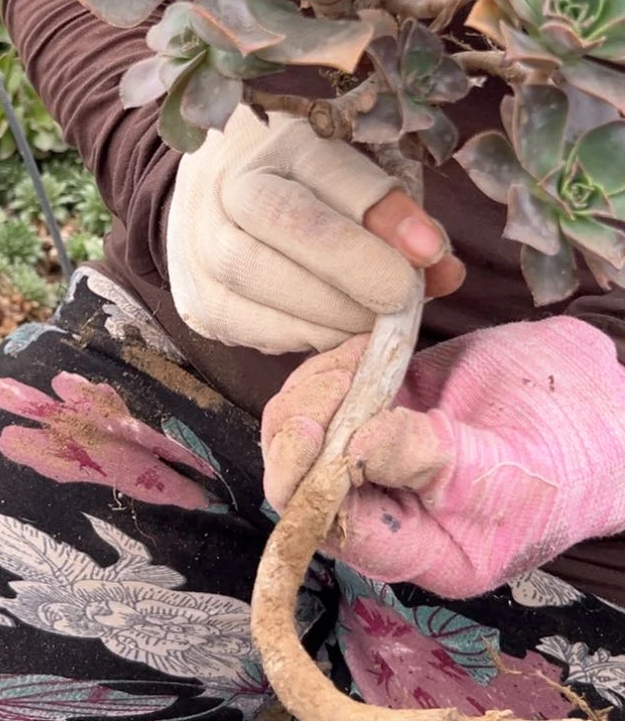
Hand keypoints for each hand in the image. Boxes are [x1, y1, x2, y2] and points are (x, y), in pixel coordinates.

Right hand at [166, 104, 464, 354]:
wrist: (220, 202)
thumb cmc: (309, 191)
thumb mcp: (357, 182)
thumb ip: (399, 219)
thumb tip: (445, 273)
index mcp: (276, 142)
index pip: (328, 172)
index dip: (383, 213)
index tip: (432, 251)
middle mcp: (226, 189)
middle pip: (289, 226)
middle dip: (359, 270)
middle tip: (405, 297)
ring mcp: (202, 248)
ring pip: (266, 285)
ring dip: (339, 313)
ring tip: (376, 315)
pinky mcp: (203, 305)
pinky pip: (261, 331)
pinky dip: (312, 335)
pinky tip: (335, 325)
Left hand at [261, 317, 624, 597]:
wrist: (593, 403)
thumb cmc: (569, 457)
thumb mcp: (512, 473)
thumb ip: (438, 464)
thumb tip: (357, 450)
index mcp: (416, 548)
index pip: (334, 529)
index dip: (310, 483)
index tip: (321, 429)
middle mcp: (382, 507)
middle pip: (301, 475)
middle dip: (303, 424)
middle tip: (340, 378)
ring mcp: (373, 453)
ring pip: (303, 427)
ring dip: (317, 386)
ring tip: (362, 358)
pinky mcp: (374, 406)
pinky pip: (327, 389)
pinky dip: (335, 363)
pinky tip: (368, 346)